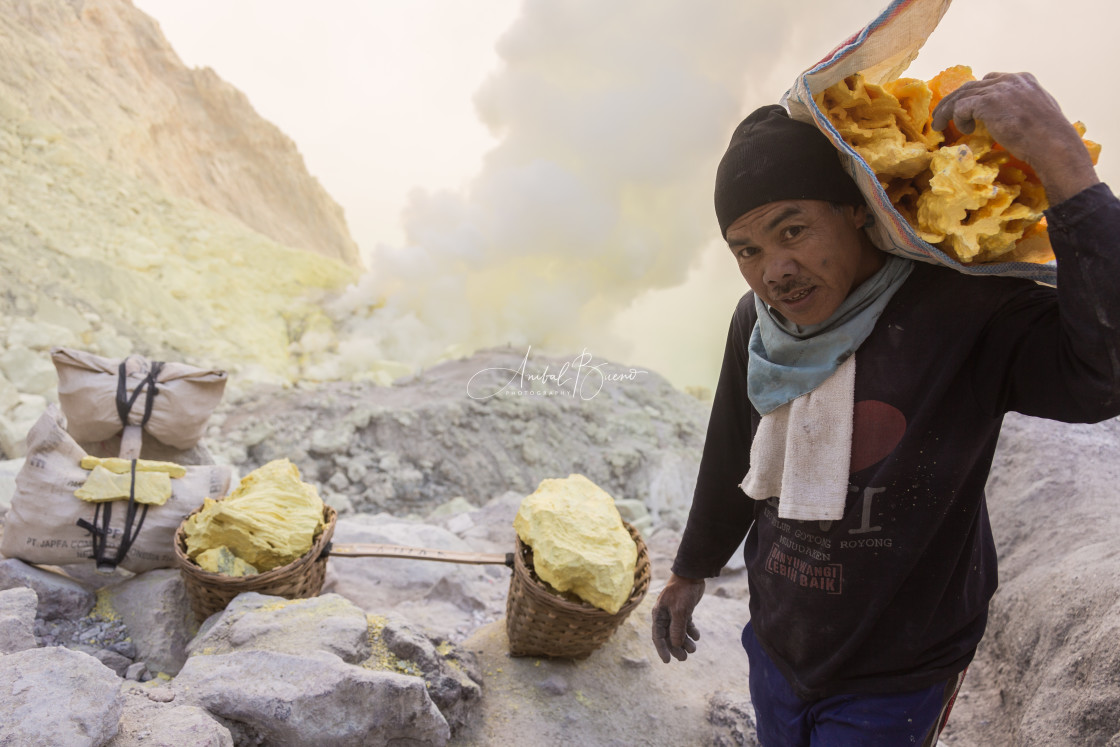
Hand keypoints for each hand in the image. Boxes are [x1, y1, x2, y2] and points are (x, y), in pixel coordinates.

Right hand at [651, 573, 704, 662]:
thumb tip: (675, 644)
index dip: (662, 649)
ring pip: (678, 632)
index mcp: (659, 615)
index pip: (658, 636)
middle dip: (676, 648)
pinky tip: (697, 636)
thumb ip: (677, 629)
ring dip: (685, 641)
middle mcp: (665, 615)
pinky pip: (685, 625)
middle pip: (668, 636)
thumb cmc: (682, 592)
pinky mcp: (684, 610)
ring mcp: (674, 613)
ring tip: (693, 648)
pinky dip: (691, 631)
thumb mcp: (680, 611)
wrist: (692, 575)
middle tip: (685, 658)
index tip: (668, 661)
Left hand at [931, 72, 1098, 203]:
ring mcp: (998, 89)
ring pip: (961, 95)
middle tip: (941, 115)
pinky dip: (958, 118)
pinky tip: (965, 130)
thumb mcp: (1038, 114)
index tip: (965, 109)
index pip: (990, 81)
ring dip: (947, 111)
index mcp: (1023, 80)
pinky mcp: (987, 102)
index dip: (974, 95)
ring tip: (939, 125)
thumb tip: (1009, 116)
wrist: (1052, 145)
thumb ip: (1021, 108)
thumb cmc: (1048, 137)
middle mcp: (1010, 80)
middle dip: (954, 101)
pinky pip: (961, 107)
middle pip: (971, 86)